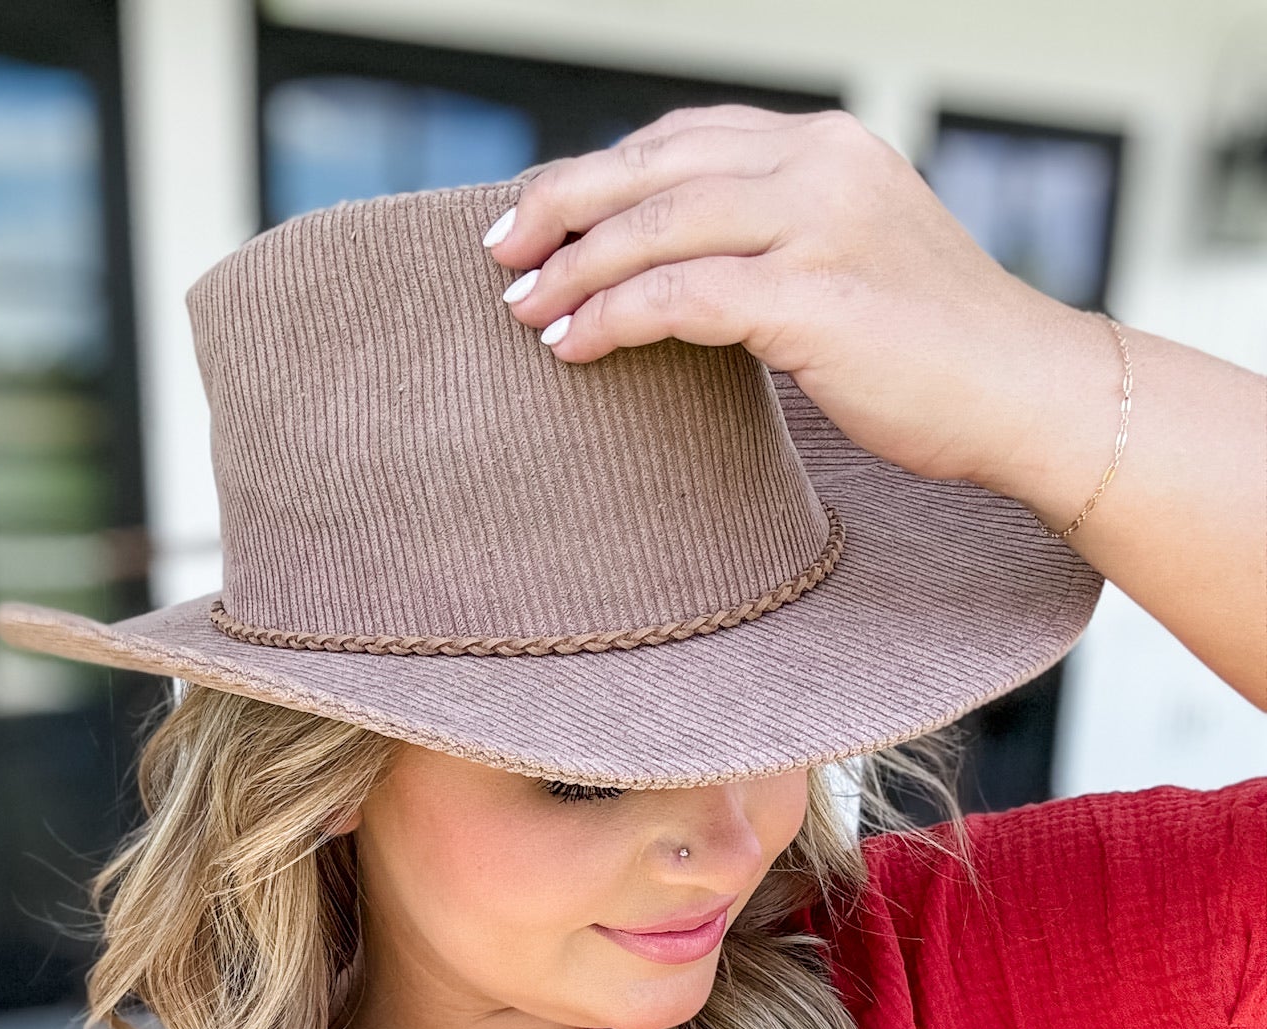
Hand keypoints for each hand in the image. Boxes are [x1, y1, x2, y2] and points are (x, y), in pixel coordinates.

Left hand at [485, 105, 1115, 526]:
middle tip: (499, 250)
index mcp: (825, 146)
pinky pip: (684, 297)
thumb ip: (774, 244)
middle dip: (562, 204)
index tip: (537, 216)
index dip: (598, 175)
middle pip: (655, 166)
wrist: (1026, 392)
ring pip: (659, 224)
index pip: (683, 140)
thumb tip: (675, 274)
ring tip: (521, 308)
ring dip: (575, 268)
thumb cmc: (933, 350)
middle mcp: (821, 165)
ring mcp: (821, 225)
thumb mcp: (851, 261)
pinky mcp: (817, 297)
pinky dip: (615, 318)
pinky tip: (573, 345)